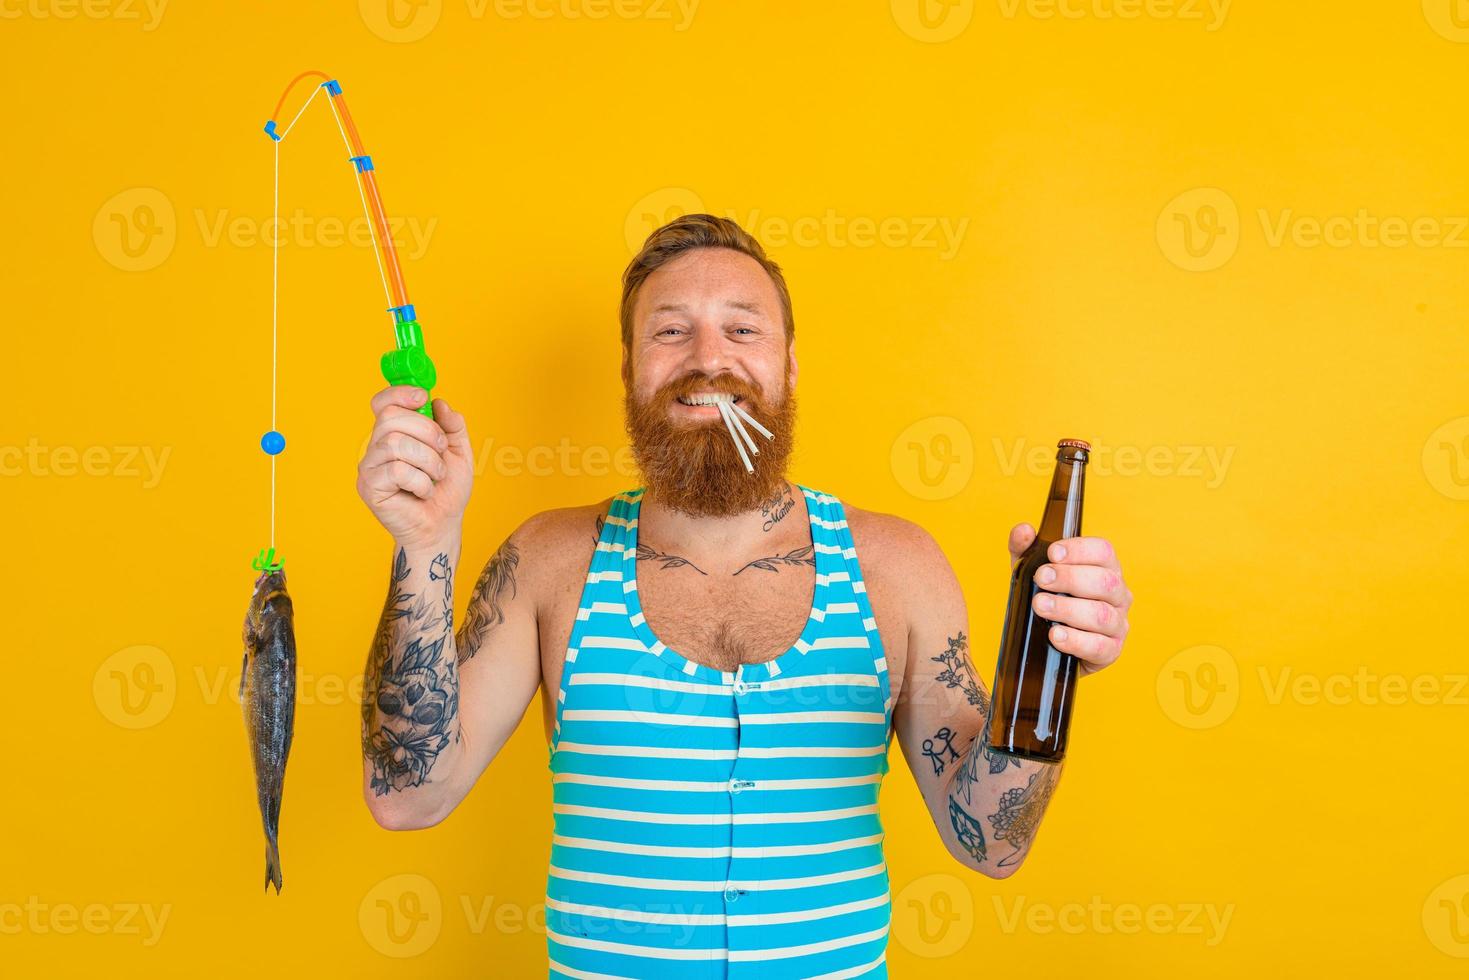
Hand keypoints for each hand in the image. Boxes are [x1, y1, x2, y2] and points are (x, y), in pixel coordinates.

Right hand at [356, 386, 474, 549]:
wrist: (443, 526)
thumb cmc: (446, 490)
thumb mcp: (459, 452)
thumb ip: (452, 425)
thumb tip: (439, 403)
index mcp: (395, 433)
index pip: (383, 402)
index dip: (399, 393)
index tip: (422, 397)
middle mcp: (377, 446)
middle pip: (391, 418)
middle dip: (426, 431)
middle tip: (441, 450)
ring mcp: (370, 467)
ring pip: (395, 443)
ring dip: (428, 461)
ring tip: (435, 477)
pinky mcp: (369, 487)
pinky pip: (396, 470)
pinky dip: (420, 481)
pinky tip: (423, 492)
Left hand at [1007, 524, 1130, 675]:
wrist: (1050, 643)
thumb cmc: (1050, 598)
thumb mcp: (1032, 572)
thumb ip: (1026, 550)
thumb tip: (1023, 531)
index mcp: (1105, 569)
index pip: (1103, 551)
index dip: (1079, 550)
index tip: (1053, 553)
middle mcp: (1118, 594)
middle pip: (1105, 581)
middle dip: (1070, 578)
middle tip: (1041, 579)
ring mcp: (1118, 624)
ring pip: (1102, 615)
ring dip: (1068, 609)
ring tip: (1040, 606)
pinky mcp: (1111, 651)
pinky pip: (1099, 646)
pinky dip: (1075, 640)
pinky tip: (1055, 635)